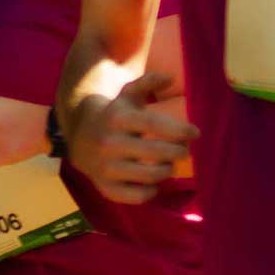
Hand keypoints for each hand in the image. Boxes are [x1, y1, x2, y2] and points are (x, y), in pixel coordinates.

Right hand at [74, 71, 196, 203]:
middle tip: (185, 151)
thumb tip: (171, 78)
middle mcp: (110, 143)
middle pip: (156, 153)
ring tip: (169, 164)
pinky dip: (150, 192)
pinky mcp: (105, 187)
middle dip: (178, 152)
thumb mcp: (127, 95)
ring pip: (149, 176)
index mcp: (117, 118)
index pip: (155, 125)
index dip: (180, 130)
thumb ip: (148, 82)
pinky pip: (135, 196)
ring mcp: (106, 167)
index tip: (196, 133)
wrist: (78, 136)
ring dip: (167, 171)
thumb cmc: (113, 114)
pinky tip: (154, 183)